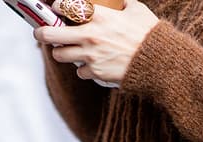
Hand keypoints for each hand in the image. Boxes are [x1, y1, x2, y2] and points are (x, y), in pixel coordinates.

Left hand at [35, 0, 158, 85]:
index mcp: (97, 15)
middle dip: (41, 32)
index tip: (55, 9)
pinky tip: (93, 64)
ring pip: (60, 55)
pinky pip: (79, 72)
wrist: (160, 62)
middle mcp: (89, 35)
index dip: (54, 7)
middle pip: (48, 34)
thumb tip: (117, 0)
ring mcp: (90, 56)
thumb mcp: (136, 10)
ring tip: (69, 50)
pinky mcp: (96, 73)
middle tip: (42, 32)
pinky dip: (84, 69)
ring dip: (62, 52)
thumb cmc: (150, 34)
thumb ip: (120, 3)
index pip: (61, 6)